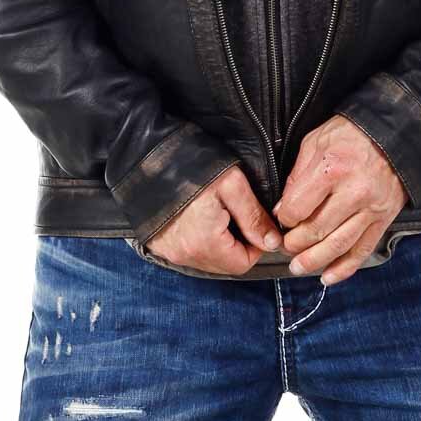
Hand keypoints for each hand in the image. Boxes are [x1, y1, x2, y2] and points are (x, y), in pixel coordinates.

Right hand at [145, 164, 283, 274]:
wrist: (147, 156)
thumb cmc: (190, 166)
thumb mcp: (232, 184)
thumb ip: (254, 217)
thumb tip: (273, 242)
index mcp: (205, 243)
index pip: (243, 264)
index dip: (256, 245)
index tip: (256, 223)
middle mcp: (185, 254)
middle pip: (224, 264)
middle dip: (238, 245)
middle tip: (237, 214)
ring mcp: (169, 252)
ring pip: (207, 260)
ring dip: (220, 244)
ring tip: (219, 213)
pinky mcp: (159, 245)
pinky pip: (189, 253)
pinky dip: (201, 241)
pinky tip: (201, 218)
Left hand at [273, 114, 408, 285]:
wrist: (393, 133)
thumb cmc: (351, 134)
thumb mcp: (315, 143)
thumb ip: (297, 176)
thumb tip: (283, 209)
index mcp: (333, 169)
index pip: (298, 209)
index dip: (284, 219)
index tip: (282, 219)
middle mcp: (354, 192)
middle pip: (316, 231)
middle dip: (294, 243)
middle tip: (285, 245)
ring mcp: (372, 208)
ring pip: (338, 245)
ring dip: (315, 261)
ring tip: (298, 267)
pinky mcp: (384, 219)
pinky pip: (363, 250)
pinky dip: (345, 268)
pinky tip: (329, 276)